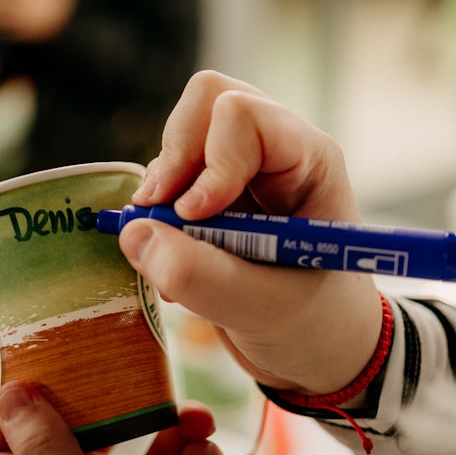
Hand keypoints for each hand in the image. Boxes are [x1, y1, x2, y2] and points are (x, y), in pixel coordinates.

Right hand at [119, 70, 382, 395]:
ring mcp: (243, 167)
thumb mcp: (264, 310)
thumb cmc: (316, 326)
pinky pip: (167, 177)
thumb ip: (201, 275)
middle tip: (161, 219)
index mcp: (309, 160)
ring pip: (180, 136)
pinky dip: (155, 217)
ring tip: (177, 256)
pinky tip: (176, 264)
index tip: (195, 217)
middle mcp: (277, 150)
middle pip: (206, 100)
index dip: (209, 160)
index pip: (242, 114)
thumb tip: (134, 233)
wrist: (320, 354)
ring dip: (163, 194)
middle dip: (175, 158)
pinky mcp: (214, 193)